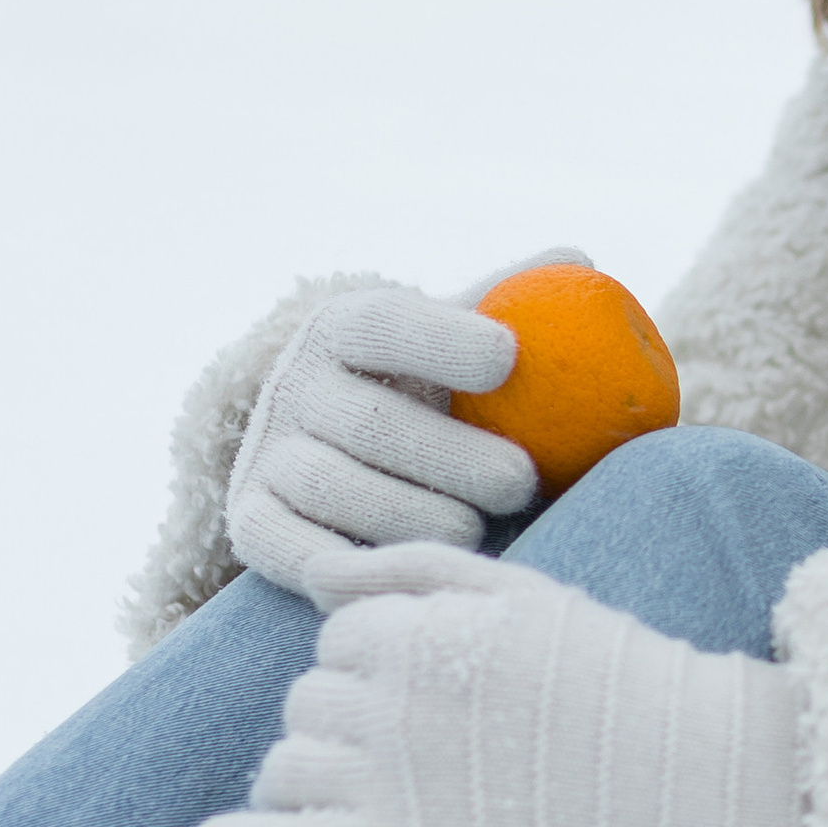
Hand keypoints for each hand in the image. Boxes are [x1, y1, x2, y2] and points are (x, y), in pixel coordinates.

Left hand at [186, 543, 806, 826]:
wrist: (704, 773)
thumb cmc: (620, 678)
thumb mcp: (526, 591)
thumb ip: (415, 568)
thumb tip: (319, 579)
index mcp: (417, 626)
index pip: (337, 640)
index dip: (380, 670)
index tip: (438, 702)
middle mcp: (389, 694)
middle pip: (308, 704)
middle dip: (348, 727)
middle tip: (426, 762)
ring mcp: (387, 777)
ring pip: (287, 768)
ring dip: (314, 784)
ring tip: (380, 807)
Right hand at [225, 285, 538, 605]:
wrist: (324, 445)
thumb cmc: (422, 386)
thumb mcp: (452, 336)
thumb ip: (510, 300)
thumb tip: (577, 259)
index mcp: (342, 327)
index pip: (385, 322)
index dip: (444, 340)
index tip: (509, 358)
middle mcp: (293, 386)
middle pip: (372, 422)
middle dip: (454, 457)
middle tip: (521, 481)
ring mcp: (264, 456)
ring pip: (336, 490)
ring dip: (415, 516)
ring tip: (476, 527)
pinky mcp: (250, 521)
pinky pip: (294, 552)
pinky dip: (353, 565)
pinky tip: (413, 567)